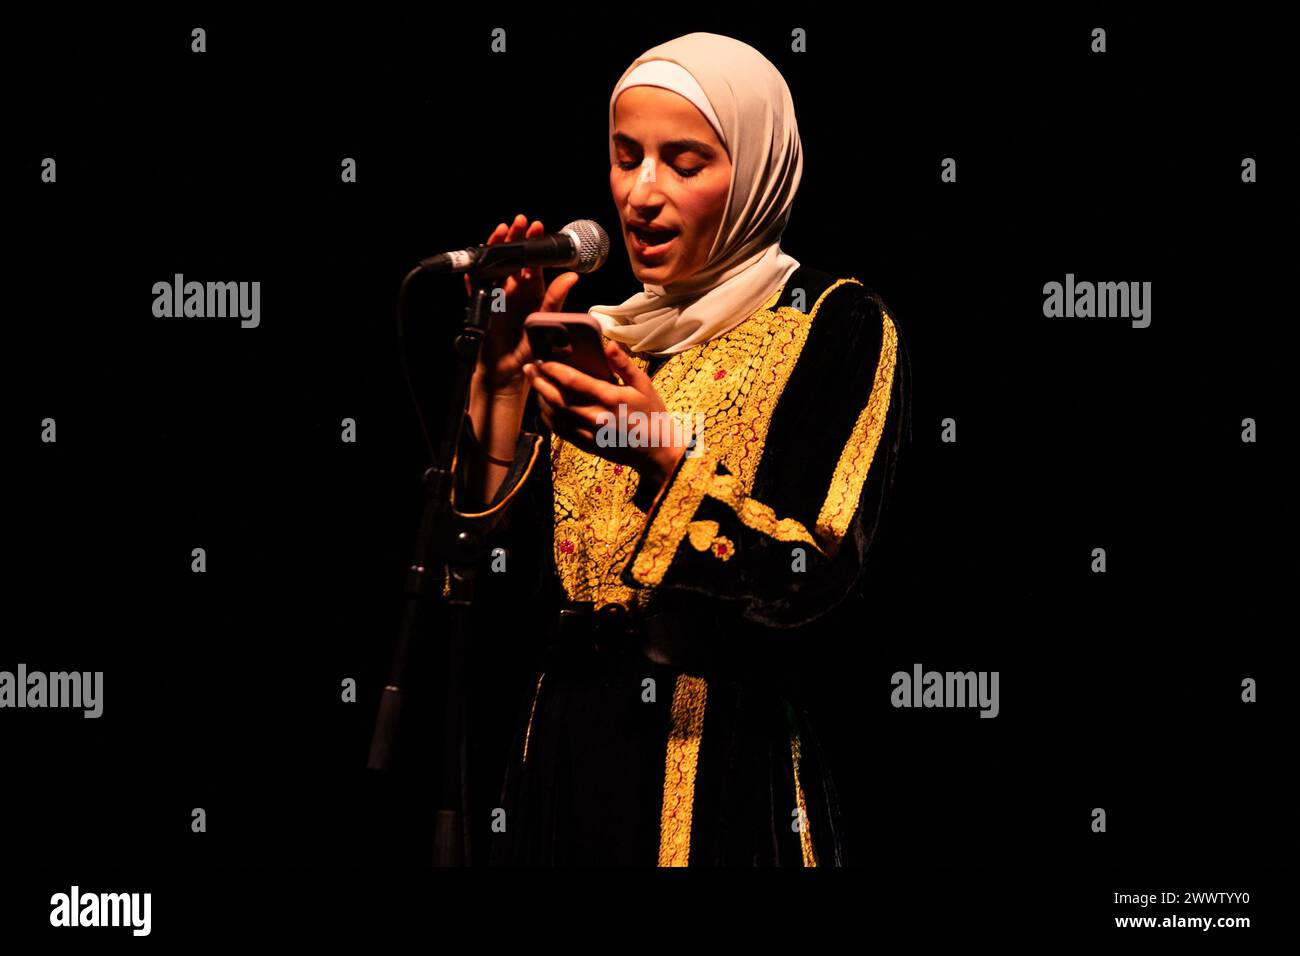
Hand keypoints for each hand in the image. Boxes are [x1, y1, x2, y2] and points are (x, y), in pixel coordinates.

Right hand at [465, 213, 581, 395]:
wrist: (510, 371)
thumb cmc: (532, 348)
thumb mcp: (547, 320)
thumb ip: (556, 298)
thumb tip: (572, 276)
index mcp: (534, 291)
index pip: (534, 262)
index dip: (534, 244)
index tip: (537, 227)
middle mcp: (516, 289)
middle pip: (514, 258)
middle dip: (516, 238)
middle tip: (520, 222)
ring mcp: (498, 295)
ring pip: (495, 265)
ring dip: (496, 248)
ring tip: (501, 231)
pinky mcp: (482, 304)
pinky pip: (475, 285)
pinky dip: (475, 273)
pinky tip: (476, 260)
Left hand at [525, 340, 687, 493]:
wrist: (656, 451)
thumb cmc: (652, 414)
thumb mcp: (644, 385)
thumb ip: (624, 365)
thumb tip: (607, 345)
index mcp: (610, 398)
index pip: (573, 380)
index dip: (553, 369)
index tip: (542, 359)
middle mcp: (596, 417)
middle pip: (557, 398)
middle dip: (539, 382)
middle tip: (529, 368)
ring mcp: (590, 434)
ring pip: (555, 416)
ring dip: (540, 399)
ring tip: (535, 384)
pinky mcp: (587, 446)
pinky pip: (560, 431)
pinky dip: (548, 418)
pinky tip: (545, 407)